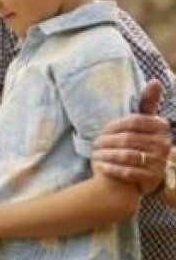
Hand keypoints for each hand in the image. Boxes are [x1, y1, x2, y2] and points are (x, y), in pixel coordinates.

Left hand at [92, 78, 170, 194]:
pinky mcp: (152, 179)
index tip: (101, 132)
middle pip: (128, 140)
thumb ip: (147, 103)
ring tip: (95, 156)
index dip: (113, 127)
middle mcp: (164, 144)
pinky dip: (112, 169)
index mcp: (162, 127)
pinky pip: (129, 172)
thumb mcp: (140, 123)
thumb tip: (154, 81)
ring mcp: (160, 162)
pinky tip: (101, 167)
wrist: (134, 172)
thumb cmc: (135, 143)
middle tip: (94, 146)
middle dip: (107, 143)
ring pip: (128, 156)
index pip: (133, 122)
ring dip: (107, 156)